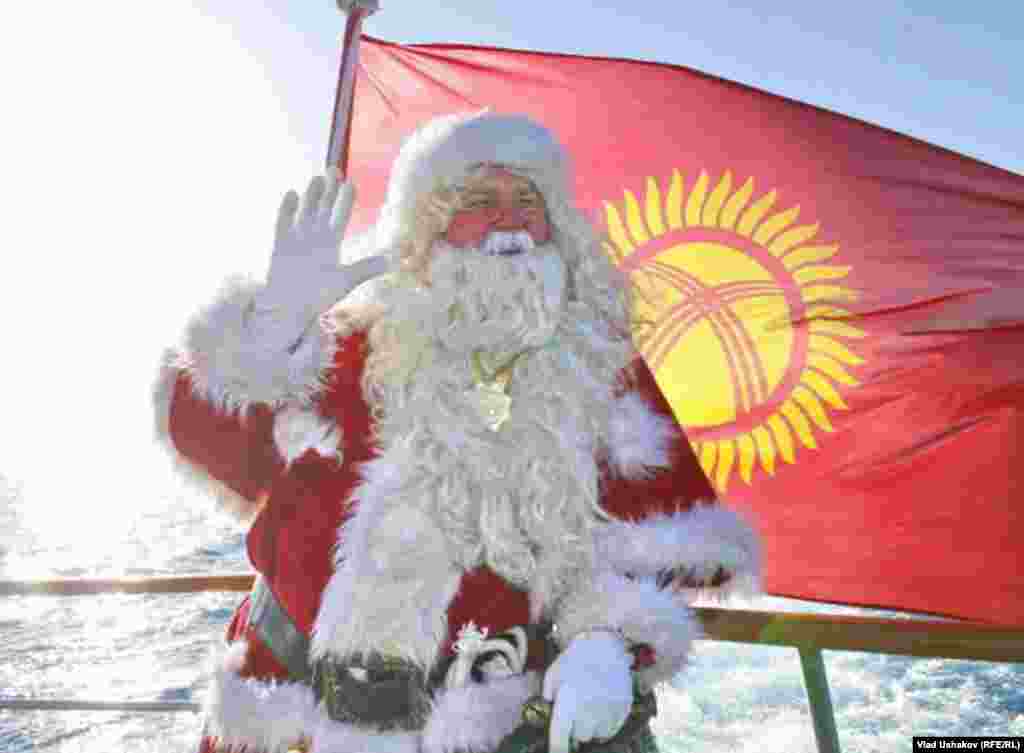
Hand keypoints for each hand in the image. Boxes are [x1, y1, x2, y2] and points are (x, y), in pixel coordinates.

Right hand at [254, 170, 386, 342]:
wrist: (292, 309)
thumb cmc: (319, 296)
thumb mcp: (347, 280)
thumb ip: (366, 268)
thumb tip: (392, 262)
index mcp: (331, 244)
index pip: (340, 216)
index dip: (345, 200)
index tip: (351, 183)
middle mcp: (314, 238)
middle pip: (322, 209)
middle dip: (329, 190)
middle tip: (334, 169)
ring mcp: (297, 240)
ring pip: (305, 212)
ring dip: (311, 196)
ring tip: (317, 178)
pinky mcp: (281, 246)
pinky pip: (284, 224)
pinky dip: (287, 210)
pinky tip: (292, 194)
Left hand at [543, 631, 632, 752]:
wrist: (606, 643)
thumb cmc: (575, 659)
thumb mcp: (553, 675)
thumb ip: (548, 699)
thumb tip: (550, 717)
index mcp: (569, 702)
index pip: (560, 740)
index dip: (557, 749)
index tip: (557, 750)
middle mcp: (590, 710)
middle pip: (580, 738)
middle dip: (576, 728)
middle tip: (576, 712)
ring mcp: (609, 711)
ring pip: (598, 735)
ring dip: (592, 727)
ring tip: (590, 706)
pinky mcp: (624, 709)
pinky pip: (612, 728)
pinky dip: (606, 722)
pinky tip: (602, 705)